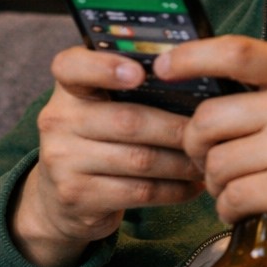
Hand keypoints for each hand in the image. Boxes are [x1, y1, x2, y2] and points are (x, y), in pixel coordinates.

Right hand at [11, 47, 203, 266]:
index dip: (105, 66)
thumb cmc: (99, 140)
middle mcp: (57, 120)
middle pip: (128, 120)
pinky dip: (174, 190)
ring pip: (139, 159)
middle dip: (176, 128)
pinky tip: (193, 186)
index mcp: (68, 88)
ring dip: (182, 163)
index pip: (72, 66)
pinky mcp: (76, 196)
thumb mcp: (102, 108)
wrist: (59, 200)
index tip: (139, 72)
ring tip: (207, 161)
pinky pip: (139, 192)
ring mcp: (62, 160)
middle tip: (209, 132)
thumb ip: (134, 89)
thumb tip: (196, 82)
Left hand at [154, 37, 266, 262]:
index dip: (190, 56)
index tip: (163, 67)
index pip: (235, 51)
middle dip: (197, 146)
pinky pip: (231, 198)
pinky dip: (229, 210)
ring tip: (237, 191)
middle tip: (209, 161)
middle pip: (209, 118)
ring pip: (216, 163)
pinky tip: (246, 211)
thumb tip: (226, 93)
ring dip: (216, 184)